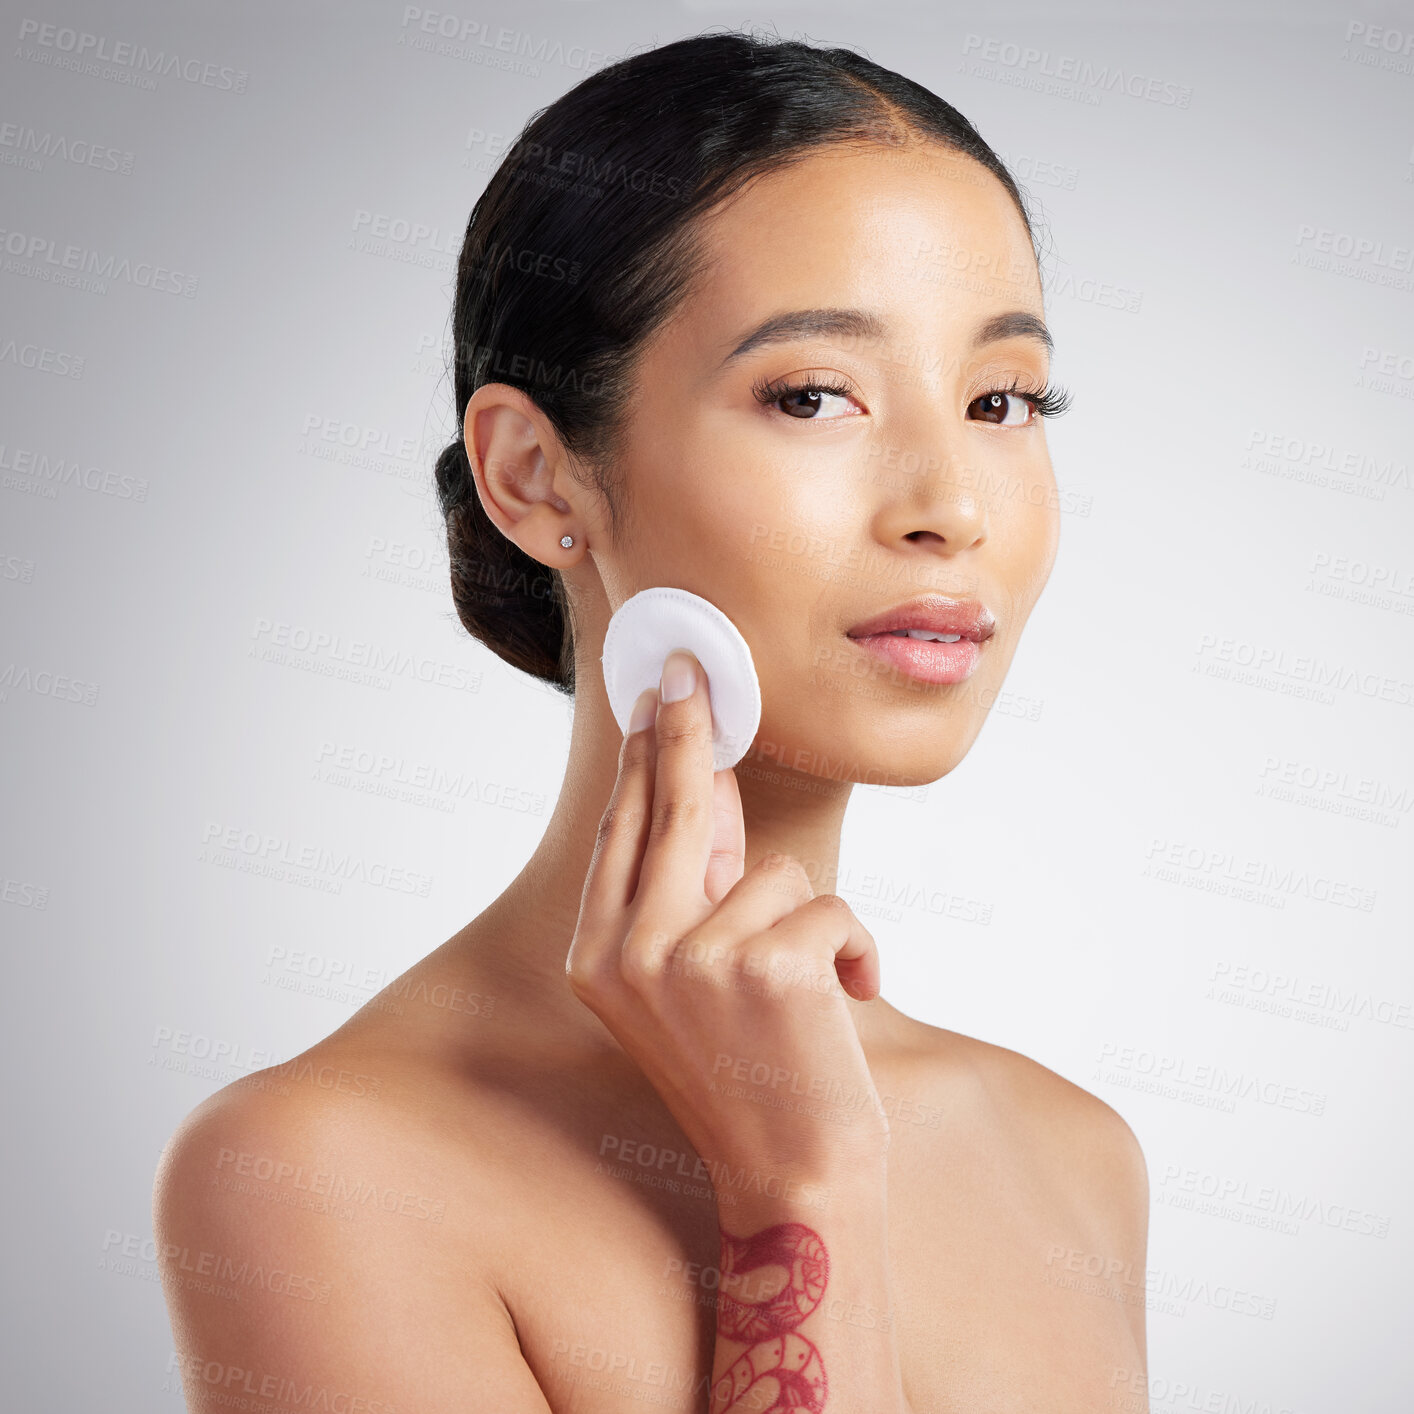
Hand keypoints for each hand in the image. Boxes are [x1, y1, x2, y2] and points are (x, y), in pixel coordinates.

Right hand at [565, 649, 889, 1192]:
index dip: (642, 757)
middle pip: (672, 808)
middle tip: (691, 669)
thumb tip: (718, 784)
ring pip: (778, 871)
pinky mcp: (764, 966)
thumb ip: (698, 886)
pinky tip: (848, 1003)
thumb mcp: (699, 980)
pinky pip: (833, 907)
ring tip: (810, 995)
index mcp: (598, 960)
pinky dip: (859, 949)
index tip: (654, 696)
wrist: (795, 1182)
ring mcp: (692, 960)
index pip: (625, 832)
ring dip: (813, 922)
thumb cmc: (752, 1076)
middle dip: (687, 730)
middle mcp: (628, 955)